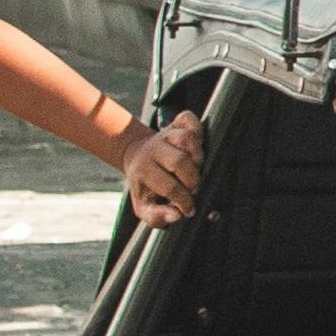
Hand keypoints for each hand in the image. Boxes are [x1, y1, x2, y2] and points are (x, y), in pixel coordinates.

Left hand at [116, 107, 207, 224]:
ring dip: (197, 156)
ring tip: (196, 168)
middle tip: (192, 188)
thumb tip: (176, 215)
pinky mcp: (175, 123)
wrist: (138, 157)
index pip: (169, 186)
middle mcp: (153, 149)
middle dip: (192, 180)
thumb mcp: (143, 206)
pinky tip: (197, 145)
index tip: (188, 209)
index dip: (184, 201)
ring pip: (187, 139)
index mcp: (143, 170)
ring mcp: (165, 134)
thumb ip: (157, 217)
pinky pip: (189, 119)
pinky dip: (197, 129)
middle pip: (179, 162)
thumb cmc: (145, 186)